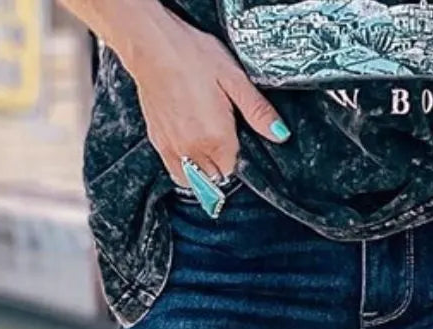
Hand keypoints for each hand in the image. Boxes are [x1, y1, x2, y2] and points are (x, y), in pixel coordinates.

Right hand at [125, 11, 289, 181]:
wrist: (152, 45)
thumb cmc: (192, 56)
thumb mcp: (234, 78)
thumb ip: (257, 110)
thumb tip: (280, 134)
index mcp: (217, 138)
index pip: (232, 166)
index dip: (236, 153)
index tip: (233, 136)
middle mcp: (194, 149)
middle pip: (215, 175)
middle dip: (220, 162)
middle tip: (219, 135)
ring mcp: (173, 148)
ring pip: (195, 180)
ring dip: (203, 170)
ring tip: (205, 146)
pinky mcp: (158, 141)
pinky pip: (175, 172)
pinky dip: (184, 169)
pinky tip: (188, 149)